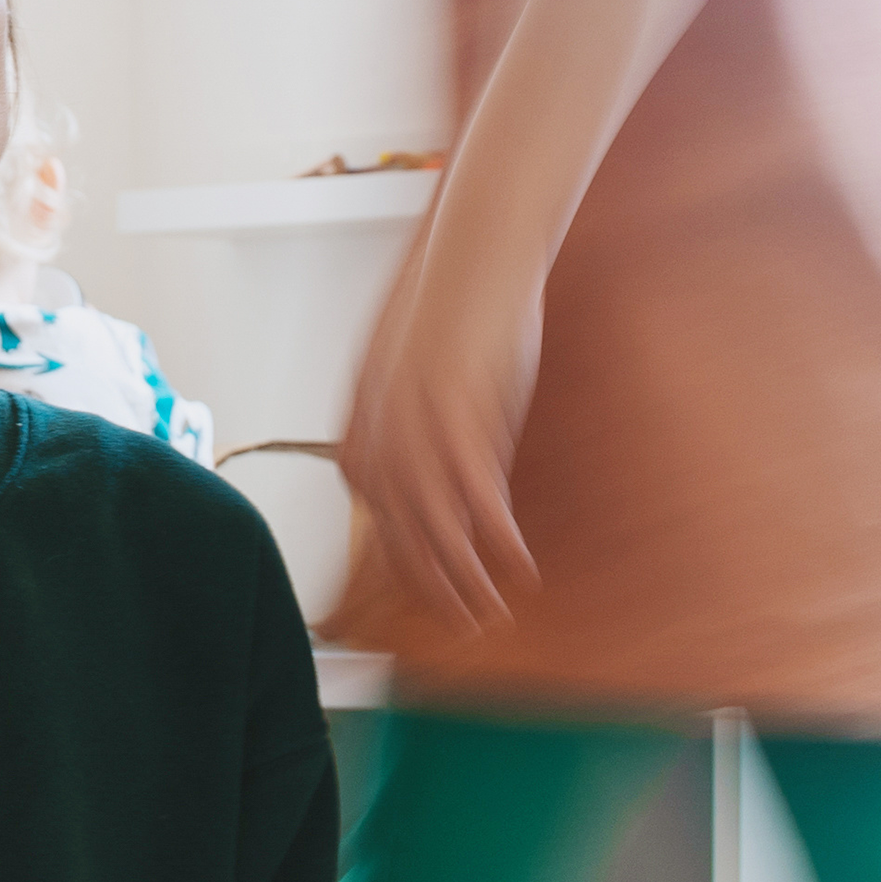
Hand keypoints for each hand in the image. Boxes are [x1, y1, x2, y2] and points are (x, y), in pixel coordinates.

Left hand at [339, 262, 542, 633]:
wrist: (470, 255)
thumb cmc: (446, 304)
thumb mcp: (408, 373)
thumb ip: (412, 426)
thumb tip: (430, 460)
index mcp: (361, 432)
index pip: (376, 519)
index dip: (404, 564)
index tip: (427, 593)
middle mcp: (380, 443)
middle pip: (402, 541)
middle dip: (431, 590)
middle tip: (458, 626)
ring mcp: (418, 439)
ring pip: (437, 535)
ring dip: (464, 584)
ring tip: (488, 617)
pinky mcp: (463, 426)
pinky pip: (480, 504)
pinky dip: (500, 545)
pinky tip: (520, 571)